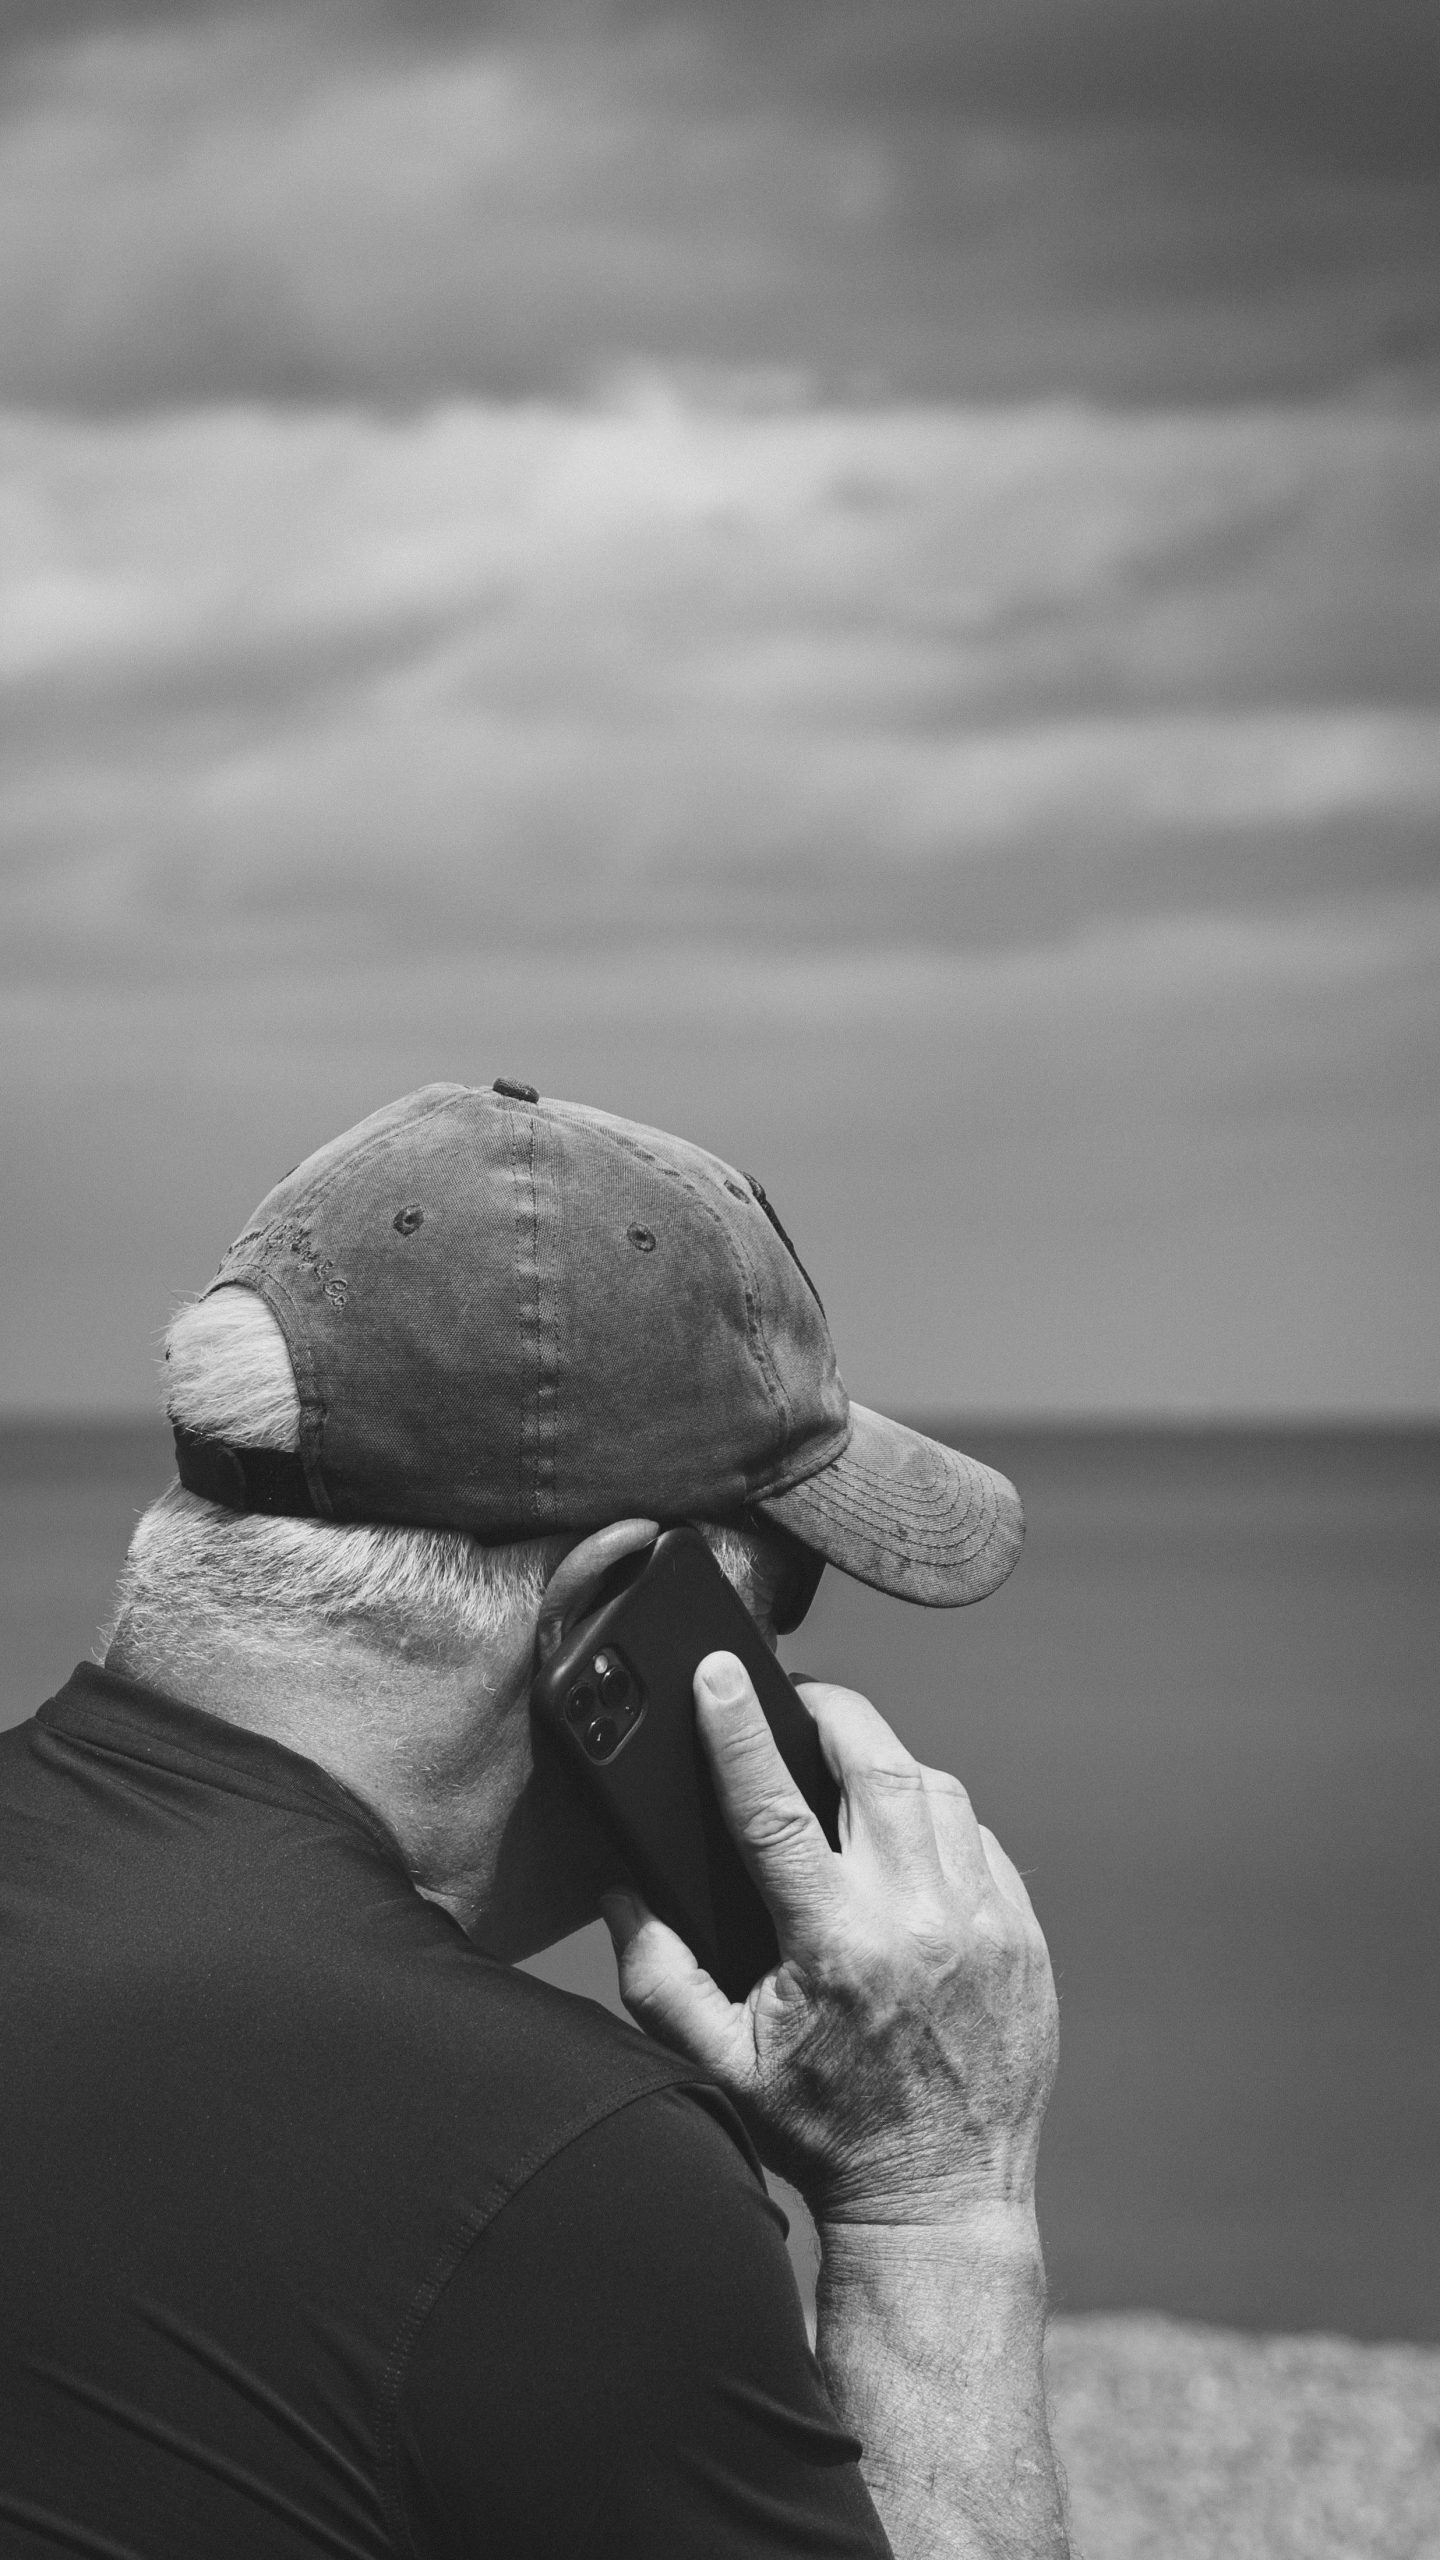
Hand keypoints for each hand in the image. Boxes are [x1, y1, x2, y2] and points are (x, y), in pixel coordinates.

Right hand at [602, 1653, 1057, 2224]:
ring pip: (936, 1789)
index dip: (738, 1728)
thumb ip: (657, 1974)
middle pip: (876, 1763)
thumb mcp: (719, 2064)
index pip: (775, 1805)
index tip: (717, 1671)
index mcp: (836, 1945)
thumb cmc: (824, 2135)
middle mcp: (919, 1920)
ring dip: (885, 1762)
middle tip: (793, 1699)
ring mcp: (985, 1923)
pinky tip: (901, 1837)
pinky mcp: (1025, 1935)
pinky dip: (937, 1819)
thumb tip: (621, 1888)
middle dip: (830, 1711)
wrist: (941, 2202)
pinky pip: (979, 1838)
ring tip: (843, 1768)